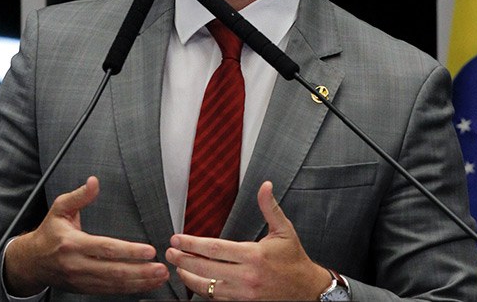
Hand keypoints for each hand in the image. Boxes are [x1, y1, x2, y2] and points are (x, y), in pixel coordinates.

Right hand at [3, 176, 169, 295]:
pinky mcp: (85, 289)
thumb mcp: (59, 209)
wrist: (31, 262)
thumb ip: (79, 196)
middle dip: (140, 271)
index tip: (149, 250)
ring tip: (159, 277)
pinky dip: (130, 289)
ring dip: (139, 282)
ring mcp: (82, 280)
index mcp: (73, 244)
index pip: (106, 249)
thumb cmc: (49, 233)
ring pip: (114, 284)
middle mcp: (78, 265)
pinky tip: (145, 284)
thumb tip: (94, 181)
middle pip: (114, 271)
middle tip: (162, 267)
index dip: (129, 251)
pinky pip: (110, 291)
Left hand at [165, 181, 332, 299]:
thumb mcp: (284, 230)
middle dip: (183, 260)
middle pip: (205, 268)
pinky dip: (203, 290)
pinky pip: (217, 298)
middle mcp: (246, 276)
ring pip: (208, 287)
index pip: (215, 249)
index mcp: (253, 255)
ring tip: (177, 268)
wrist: (306, 290)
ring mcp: (244, 293)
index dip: (192, 243)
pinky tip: (195, 282)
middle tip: (169, 253)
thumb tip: (265, 186)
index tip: (177, 239)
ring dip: (189, 278)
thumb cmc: (294, 259)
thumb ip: (270, 207)